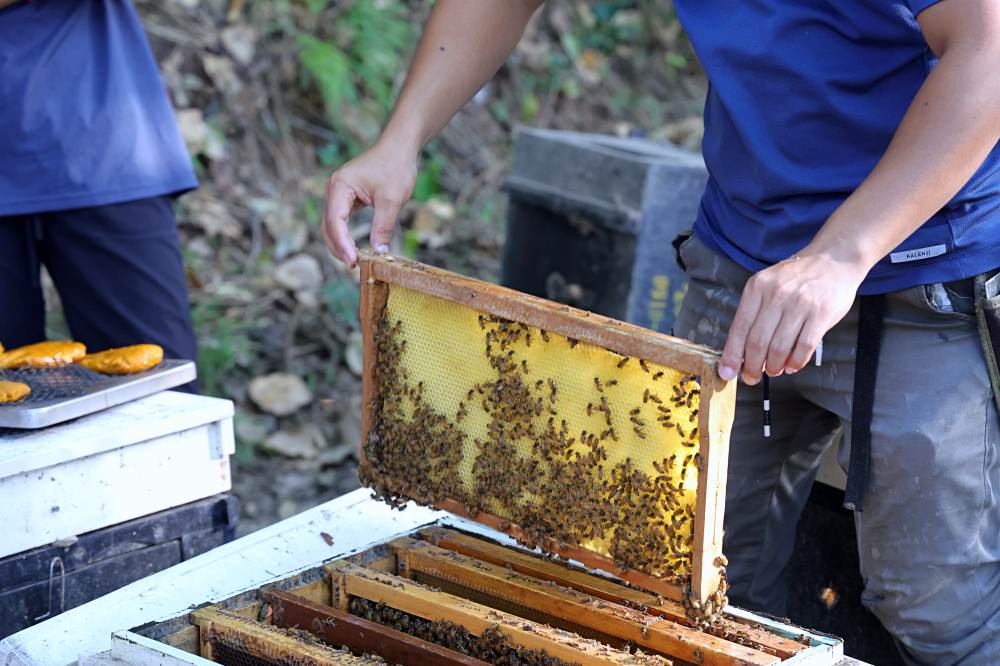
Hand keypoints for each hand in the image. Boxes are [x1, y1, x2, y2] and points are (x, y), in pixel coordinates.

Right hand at [323, 140, 417, 266]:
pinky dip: (344, 236)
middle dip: (338, 247)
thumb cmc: (395, 167)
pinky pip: (339, 221)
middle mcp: (333, 189)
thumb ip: (383, 226)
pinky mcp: (345, 197)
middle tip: (354, 266)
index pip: (335, 221)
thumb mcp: (392, 200)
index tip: (353, 261)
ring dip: (339, 244)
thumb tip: (379, 253)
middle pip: (328, 225)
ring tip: (354, 261)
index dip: (342, 244)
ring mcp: (337, 193)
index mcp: (340, 185)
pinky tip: (354, 249)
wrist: (398, 148)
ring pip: (331, 225)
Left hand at [719, 252, 866, 383]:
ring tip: (773, 370)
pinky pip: (804, 347)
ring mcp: (800, 303)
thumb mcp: (768, 285)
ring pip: (779, 347)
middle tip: (752, 378)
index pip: (739, 328)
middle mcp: (776, 294)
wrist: (833, 260)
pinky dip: (796, 362)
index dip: (732, 355)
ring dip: (774, 366)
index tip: (727, 373)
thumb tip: (742, 352)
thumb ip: (755, 313)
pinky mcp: (821, 313)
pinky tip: (792, 366)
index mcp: (757, 287)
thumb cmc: (797, 278)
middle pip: (757, 342)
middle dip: (752, 366)